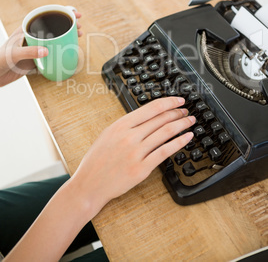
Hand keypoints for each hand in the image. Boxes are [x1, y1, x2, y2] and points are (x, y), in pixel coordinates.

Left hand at [0, 11, 81, 86]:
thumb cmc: (0, 60)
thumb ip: (29, 52)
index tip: (73, 13)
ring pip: (54, 39)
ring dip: (66, 36)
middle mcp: (32, 37)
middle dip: (67, 24)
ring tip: (78, 36)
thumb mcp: (14, 54)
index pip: (45, 16)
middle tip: (79, 26)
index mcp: (26, 29)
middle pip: (53, 26)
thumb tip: (47, 51)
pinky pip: (52, 53)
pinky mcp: (36, 59)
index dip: (61, 12)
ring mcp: (35, 47)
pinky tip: (69, 52)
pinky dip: (62, 51)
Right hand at [4, 97, 194, 261]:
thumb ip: (127, 125)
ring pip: (166, 132)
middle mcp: (130, 136)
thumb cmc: (96, 161)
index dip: (169, 102)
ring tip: (190, 121)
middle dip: (177, 112)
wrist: (89, 185)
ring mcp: (137, 152)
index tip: (178, 100)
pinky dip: (179, 142)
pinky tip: (187, 137)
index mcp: (121, 125)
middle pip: (161, 119)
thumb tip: (148, 117)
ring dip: (182, 124)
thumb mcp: (108, 134)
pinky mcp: (142, 168)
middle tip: (186, 111)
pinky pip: (165, 151)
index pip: (151, 108)